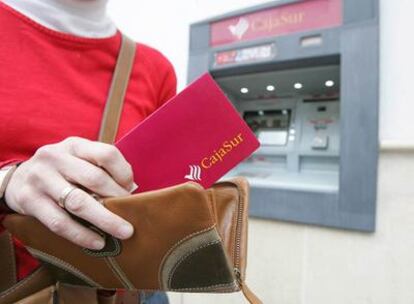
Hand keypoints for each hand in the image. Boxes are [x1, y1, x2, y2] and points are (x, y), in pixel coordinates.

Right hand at [4, 137, 135, 249]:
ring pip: (78, 202)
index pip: (106, 154)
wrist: (17, 179)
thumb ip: (100, 169)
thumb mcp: (78, 159)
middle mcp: (56, 157)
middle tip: (132, 216)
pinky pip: (60, 222)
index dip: (124, 173)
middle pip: (95, 179)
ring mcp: (40, 178)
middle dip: (117, 199)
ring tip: (123, 232)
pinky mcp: (29, 201)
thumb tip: (130, 190)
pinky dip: (82, 235)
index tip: (131, 190)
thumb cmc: (60, 171)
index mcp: (74, 145)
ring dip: (105, 220)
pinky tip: (97, 242)